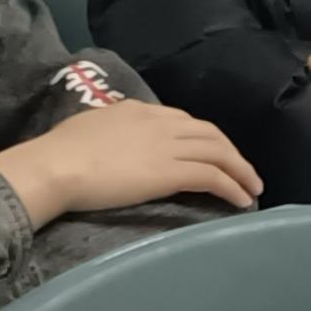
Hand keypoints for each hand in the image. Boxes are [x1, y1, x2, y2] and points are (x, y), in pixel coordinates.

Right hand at [0, 102, 262, 224]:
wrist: (57, 165)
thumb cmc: (60, 152)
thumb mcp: (90, 128)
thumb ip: (110, 132)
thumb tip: (112, 142)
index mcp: (139, 110)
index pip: (183, 120)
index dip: (203, 137)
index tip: (212, 153)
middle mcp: (159, 122)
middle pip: (209, 133)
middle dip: (231, 152)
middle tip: (244, 171)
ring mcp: (167, 146)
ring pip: (219, 152)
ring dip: (241, 171)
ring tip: (253, 188)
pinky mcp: (171, 172)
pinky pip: (213, 176)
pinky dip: (232, 186)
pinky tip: (241, 200)